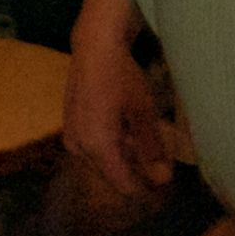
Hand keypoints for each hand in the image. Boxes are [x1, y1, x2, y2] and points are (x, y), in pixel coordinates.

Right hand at [62, 38, 174, 211]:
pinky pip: (94, 146)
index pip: (122, 184)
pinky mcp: (70, 125)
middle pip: (111, 173)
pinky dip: (113, 143)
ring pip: (103, 160)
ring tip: (149, 143)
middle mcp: (79, 147)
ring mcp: (71, 136)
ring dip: (125, 156)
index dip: (145, 189)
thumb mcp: (143, 111)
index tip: (164, 187)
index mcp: (97, 147)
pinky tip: (128, 129)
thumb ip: (151, 147)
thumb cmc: (122, 76)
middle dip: (136, 171)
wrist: (94, 46)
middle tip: (161, 162)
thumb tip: (163, 179)